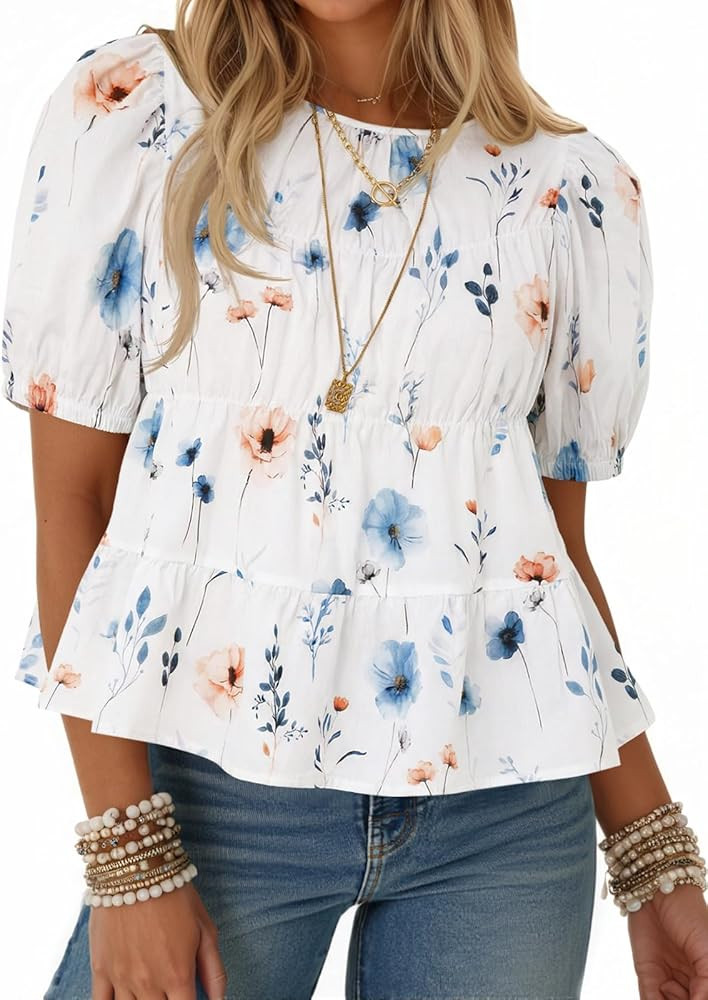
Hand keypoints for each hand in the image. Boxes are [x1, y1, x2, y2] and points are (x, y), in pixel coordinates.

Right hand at [89, 881, 226, 998]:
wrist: (136, 868)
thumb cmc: (176, 895)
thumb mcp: (205, 928)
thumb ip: (214, 971)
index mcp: (178, 975)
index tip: (188, 998)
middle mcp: (149, 984)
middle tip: (170, 991)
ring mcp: (122, 979)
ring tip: (152, 991)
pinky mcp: (100, 970)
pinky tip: (124, 998)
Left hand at [628, 882, 707, 998]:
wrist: (658, 889)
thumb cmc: (689, 913)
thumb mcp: (707, 951)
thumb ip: (706, 982)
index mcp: (705, 975)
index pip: (702, 999)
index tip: (695, 996)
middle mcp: (688, 980)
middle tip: (679, 991)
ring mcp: (668, 977)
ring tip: (669, 986)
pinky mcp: (646, 972)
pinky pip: (648, 996)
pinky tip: (661, 990)